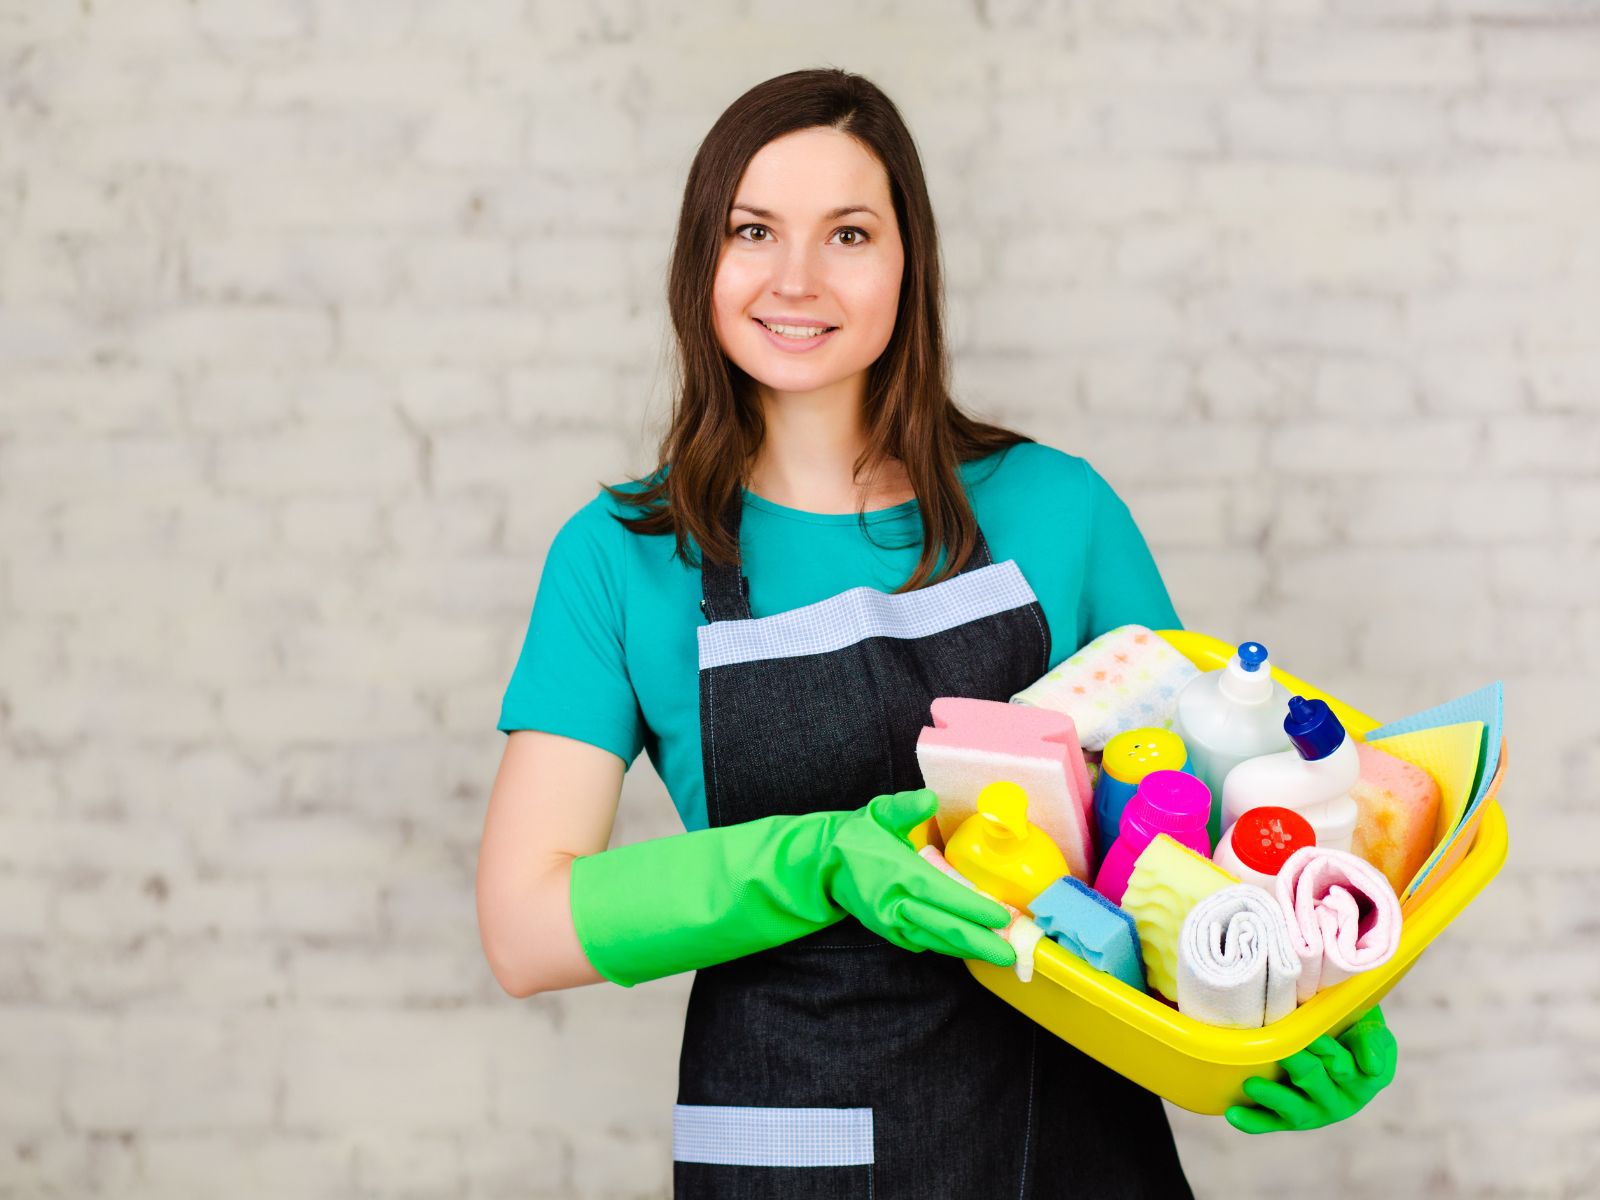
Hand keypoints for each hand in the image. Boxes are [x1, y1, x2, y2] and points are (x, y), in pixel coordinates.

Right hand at [822, 789, 1016, 966]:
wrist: (824, 866)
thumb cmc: (858, 837)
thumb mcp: (879, 813)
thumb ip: (906, 807)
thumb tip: (930, 799)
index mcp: (898, 872)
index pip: (943, 894)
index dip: (974, 908)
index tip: (1002, 917)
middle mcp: (894, 903)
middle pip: (944, 927)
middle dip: (981, 942)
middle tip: (1011, 953)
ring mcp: (890, 923)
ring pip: (936, 940)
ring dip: (968, 949)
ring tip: (999, 954)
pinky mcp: (889, 932)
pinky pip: (924, 942)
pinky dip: (948, 946)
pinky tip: (970, 946)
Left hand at [1225, 1006, 1398, 1133]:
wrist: (1336, 1037)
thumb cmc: (1352, 1027)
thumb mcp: (1370, 1027)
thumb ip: (1370, 1040)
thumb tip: (1370, 1067)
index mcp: (1365, 1079)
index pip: (1346, 1066)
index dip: (1330, 1053)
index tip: (1315, 1039)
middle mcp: (1341, 1099)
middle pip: (1316, 1082)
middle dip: (1299, 1067)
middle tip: (1282, 1052)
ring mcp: (1315, 1111)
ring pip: (1295, 1109)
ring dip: (1274, 1097)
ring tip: (1251, 1085)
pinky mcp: (1292, 1119)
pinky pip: (1272, 1122)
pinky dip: (1253, 1121)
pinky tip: (1232, 1113)